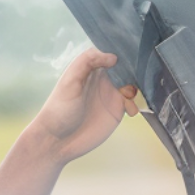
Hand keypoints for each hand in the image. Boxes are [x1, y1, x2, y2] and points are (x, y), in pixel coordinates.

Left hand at [31, 49, 137, 164]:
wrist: (58, 140)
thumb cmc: (60, 109)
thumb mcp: (70, 81)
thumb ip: (87, 63)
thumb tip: (113, 57)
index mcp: (91, 69)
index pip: (110, 54)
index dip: (121, 54)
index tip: (130, 56)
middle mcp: (103, 80)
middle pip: (124, 69)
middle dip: (133, 70)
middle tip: (135, 78)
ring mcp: (110, 95)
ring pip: (131, 85)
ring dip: (136, 88)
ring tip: (128, 96)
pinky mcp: (116, 111)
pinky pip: (131, 103)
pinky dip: (135, 104)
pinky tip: (129, 111)